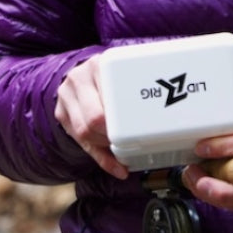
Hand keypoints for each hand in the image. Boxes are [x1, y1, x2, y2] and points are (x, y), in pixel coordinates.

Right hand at [54, 56, 128, 179]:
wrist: (84, 74)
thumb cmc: (111, 76)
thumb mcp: (123, 72)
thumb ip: (137, 85)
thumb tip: (172, 108)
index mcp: (97, 65)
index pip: (109, 97)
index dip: (122, 118)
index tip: (138, 127)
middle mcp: (78, 79)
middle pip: (94, 119)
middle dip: (113, 136)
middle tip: (130, 142)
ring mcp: (66, 96)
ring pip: (84, 132)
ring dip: (106, 147)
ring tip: (123, 150)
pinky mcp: (61, 113)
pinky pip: (80, 143)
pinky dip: (101, 159)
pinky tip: (117, 167)